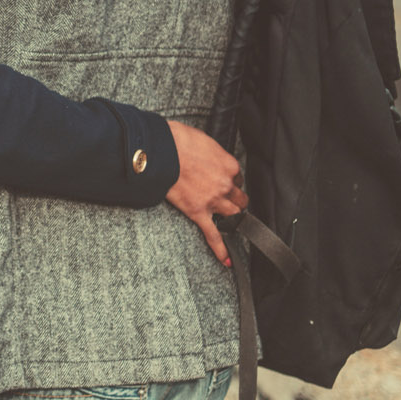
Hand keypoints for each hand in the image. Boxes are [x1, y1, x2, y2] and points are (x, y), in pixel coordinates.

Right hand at [163, 120, 246, 266]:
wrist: (160, 151)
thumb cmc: (178, 140)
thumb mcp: (204, 140)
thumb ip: (213, 153)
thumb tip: (210, 156)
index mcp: (229, 166)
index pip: (238, 178)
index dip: (230, 180)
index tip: (222, 180)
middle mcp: (225, 185)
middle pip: (239, 199)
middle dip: (235, 200)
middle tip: (228, 200)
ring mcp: (213, 201)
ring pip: (233, 215)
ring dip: (232, 218)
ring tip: (229, 221)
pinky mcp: (198, 212)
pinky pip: (213, 234)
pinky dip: (220, 248)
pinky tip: (226, 259)